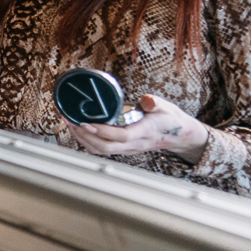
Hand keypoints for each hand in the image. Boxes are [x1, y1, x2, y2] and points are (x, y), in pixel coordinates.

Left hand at [66, 93, 209, 164]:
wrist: (179, 136)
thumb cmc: (170, 120)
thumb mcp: (166, 107)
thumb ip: (155, 103)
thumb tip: (147, 100)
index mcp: (145, 132)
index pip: (122, 136)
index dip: (103, 131)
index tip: (87, 123)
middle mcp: (134, 144)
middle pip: (106, 147)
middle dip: (84, 135)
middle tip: (70, 121)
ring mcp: (128, 148)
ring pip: (102, 150)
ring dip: (83, 139)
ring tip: (70, 124)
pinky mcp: (124, 148)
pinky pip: (103, 149)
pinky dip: (88, 141)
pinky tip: (80, 130)